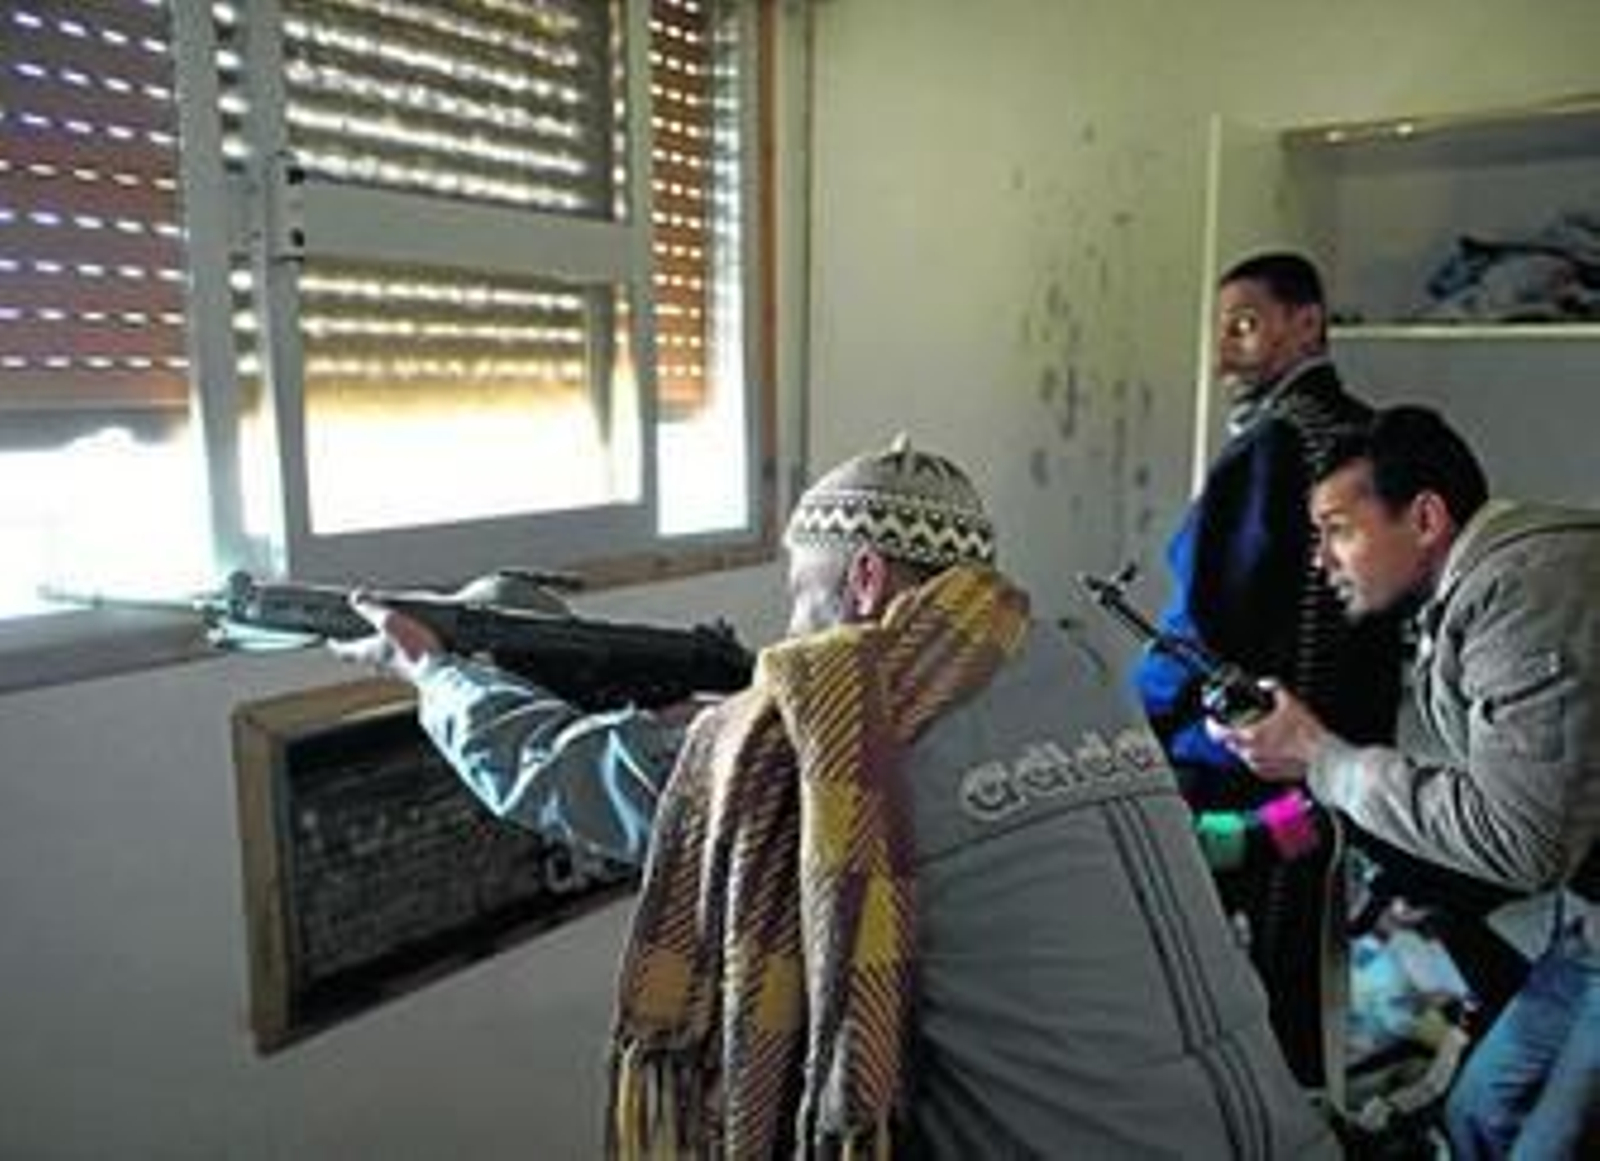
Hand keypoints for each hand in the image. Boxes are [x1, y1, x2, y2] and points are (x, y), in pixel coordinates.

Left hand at [326, 591, 444, 682]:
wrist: (439, 671)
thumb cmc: (413, 649)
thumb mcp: (389, 621)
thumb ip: (371, 608)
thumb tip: (356, 598)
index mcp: (367, 653)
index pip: (343, 651)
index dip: (335, 644)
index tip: (330, 639)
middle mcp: (378, 664)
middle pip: (361, 655)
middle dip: (358, 644)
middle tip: (357, 634)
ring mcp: (395, 669)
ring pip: (380, 658)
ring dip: (378, 648)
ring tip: (383, 635)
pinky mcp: (411, 670)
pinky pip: (397, 659)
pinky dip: (396, 651)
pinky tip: (407, 643)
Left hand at [1205, 681, 1330, 782]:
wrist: (1324, 758)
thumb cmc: (1308, 734)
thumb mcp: (1290, 702)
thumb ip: (1274, 688)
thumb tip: (1266, 683)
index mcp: (1251, 736)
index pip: (1218, 734)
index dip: (1211, 726)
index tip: (1211, 720)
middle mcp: (1251, 754)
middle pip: (1229, 744)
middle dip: (1231, 733)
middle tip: (1237, 725)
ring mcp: (1259, 766)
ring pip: (1242, 754)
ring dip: (1245, 745)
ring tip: (1259, 735)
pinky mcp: (1269, 775)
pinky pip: (1255, 764)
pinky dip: (1257, 755)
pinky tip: (1270, 748)